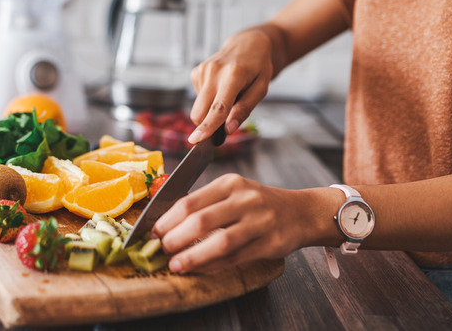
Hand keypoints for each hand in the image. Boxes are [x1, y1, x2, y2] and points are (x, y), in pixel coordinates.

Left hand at [153, 174, 306, 273]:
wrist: (300, 212)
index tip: (152, 232)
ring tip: (176, 265)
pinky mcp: (270, 243)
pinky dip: (213, 265)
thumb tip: (167, 223)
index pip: (190, 201)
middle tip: (160, 249)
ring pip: (220, 242)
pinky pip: (236, 257)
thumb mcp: (233, 191)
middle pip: (202, 220)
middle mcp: (245, 199)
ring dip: (193, 257)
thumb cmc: (258, 203)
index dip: (167, 219)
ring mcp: (259, 221)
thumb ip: (205, 203)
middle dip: (176, 238)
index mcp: (230, 183)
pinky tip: (199, 269)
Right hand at [188, 28, 273, 143]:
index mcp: (233, 75)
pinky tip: (220, 89)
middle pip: (201, 111)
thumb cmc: (258, 68)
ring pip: (198, 107)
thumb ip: (244, 110)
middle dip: (207, 125)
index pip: (218, 107)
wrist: (248, 44)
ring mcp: (202, 70)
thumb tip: (228, 130)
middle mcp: (214, 71)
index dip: (207, 126)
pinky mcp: (196, 72)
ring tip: (228, 96)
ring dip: (211, 110)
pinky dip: (208, 100)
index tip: (195, 140)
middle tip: (225, 126)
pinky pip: (198, 98)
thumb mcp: (261, 89)